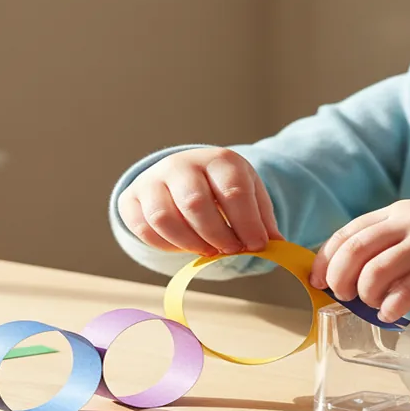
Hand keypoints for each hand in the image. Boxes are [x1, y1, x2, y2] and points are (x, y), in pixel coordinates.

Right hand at [117, 147, 282, 255]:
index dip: (246, 222)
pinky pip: (144, 228)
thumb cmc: (220, 188)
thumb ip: (262, 220)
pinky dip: (166, 245)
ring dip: (189, 243)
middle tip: (230, 250)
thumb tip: (279, 247)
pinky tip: (184, 246)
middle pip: (195, 204)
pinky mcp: (131, 198)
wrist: (181, 174)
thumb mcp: (248, 195)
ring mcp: (152, 179)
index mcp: (217, 160)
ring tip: (207, 250)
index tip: (256, 245)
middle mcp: (181, 164)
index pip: (232, 190)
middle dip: (216, 235)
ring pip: (164, 218)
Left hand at [308, 200, 409, 322]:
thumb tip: (341, 273)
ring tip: (372, 305)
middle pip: (356, 250)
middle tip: (342, 296)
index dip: (325, 259)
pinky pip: (407, 291)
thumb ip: (388, 244)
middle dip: (339, 278)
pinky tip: (390, 314)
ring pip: (377, 271)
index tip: (315, 281)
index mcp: (401, 210)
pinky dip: (390, 307)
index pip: (349, 232)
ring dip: (366, 295)